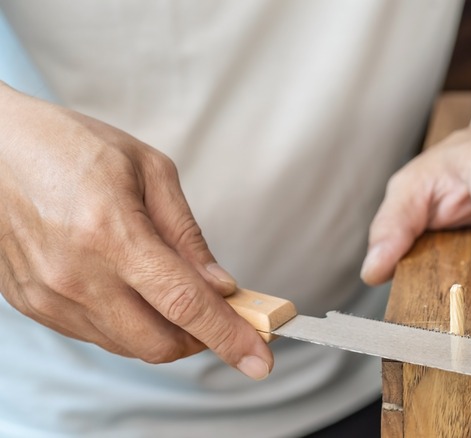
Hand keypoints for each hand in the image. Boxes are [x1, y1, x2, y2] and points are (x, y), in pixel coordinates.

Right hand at [0, 84, 271, 378]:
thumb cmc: (70, 146)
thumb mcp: (148, 170)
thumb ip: (187, 236)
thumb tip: (220, 285)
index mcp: (111, 233)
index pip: (184, 303)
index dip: (228, 336)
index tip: (259, 360)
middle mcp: (76, 276)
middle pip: (159, 343)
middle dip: (201, 339)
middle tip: (219, 312)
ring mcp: (49, 296)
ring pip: (128, 345)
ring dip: (165, 331)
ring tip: (172, 290)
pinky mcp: (33, 305)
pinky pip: (97, 334)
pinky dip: (129, 323)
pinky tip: (132, 288)